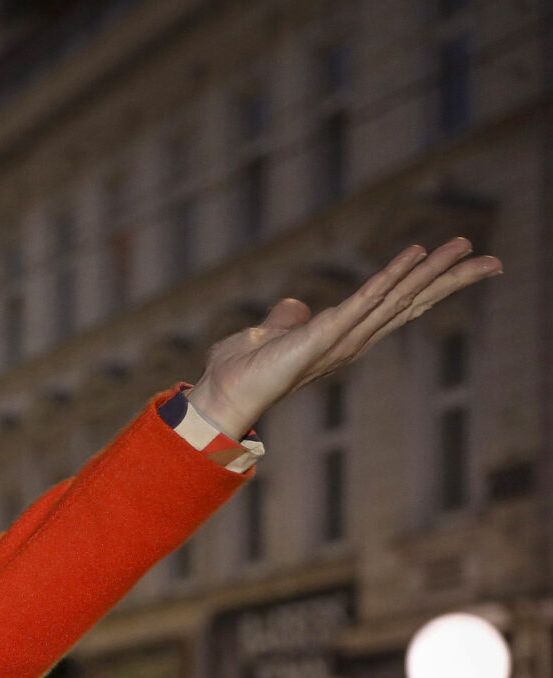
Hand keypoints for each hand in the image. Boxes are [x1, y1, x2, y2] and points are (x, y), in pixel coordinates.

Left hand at [188, 239, 501, 437]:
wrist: (218, 397)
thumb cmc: (239, 373)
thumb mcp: (266, 336)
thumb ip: (285, 321)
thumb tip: (293, 307)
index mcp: (343, 335)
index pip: (396, 305)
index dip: (430, 284)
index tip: (465, 264)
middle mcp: (351, 339)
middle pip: (411, 303)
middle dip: (452, 280)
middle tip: (494, 260)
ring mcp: (340, 338)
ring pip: (396, 298)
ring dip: (431, 271)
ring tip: (465, 246)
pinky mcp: (323, 337)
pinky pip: (363, 301)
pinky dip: (389, 277)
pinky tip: (414, 255)